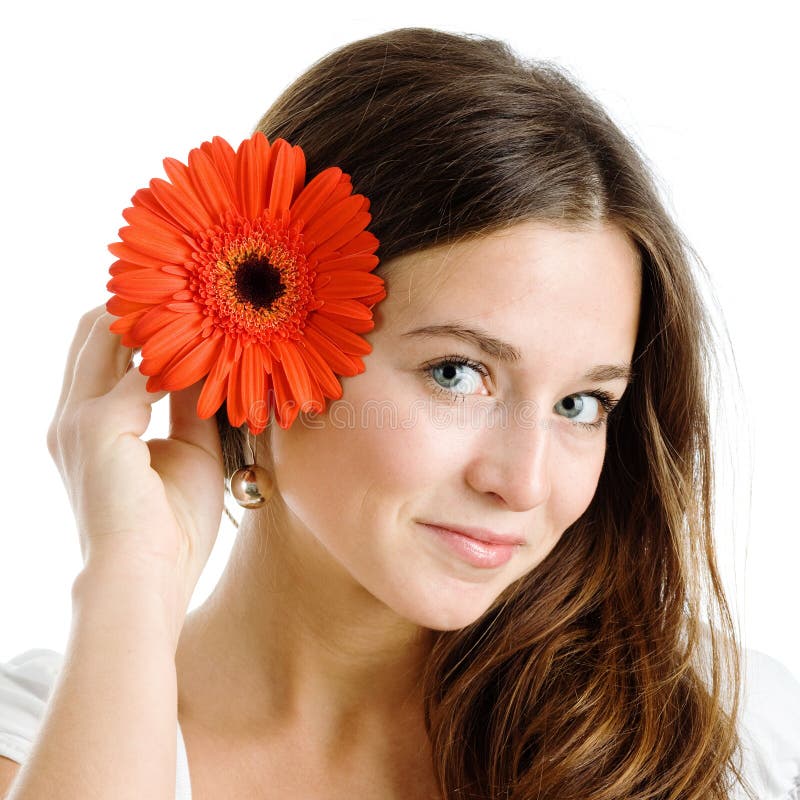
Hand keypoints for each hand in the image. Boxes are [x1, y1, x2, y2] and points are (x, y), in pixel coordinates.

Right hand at [47, 304, 225, 622]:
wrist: (147, 578)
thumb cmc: (173, 527)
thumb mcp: (190, 451)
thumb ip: (193, 405)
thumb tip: (209, 363)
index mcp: (86, 424)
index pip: (100, 349)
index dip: (140, 321)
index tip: (190, 307)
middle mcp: (70, 415)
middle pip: (94, 329)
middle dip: (141, 307)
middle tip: (195, 297)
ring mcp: (77, 418)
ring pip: (105, 334)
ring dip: (155, 320)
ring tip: (204, 310)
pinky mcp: (96, 426)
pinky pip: (139, 370)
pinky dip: (175, 355)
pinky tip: (211, 350)